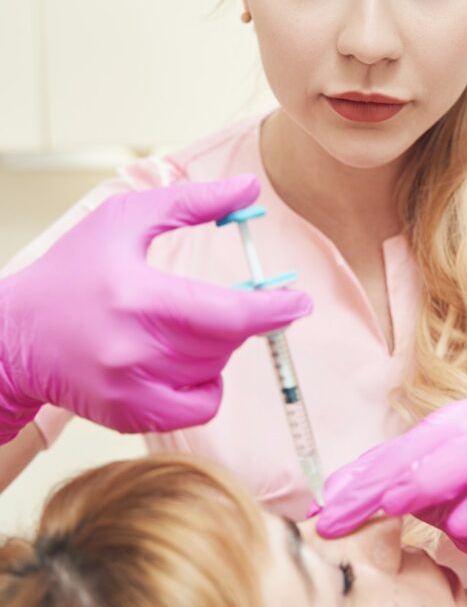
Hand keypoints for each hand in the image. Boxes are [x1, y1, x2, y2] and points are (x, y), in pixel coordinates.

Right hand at [0, 175, 312, 438]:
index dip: (273, 310)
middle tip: (227, 303)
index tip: (298, 302)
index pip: (227, 314)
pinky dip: (203, 385)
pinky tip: (179, 362)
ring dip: (217, 349)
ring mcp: (131, 389)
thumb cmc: (71, 273)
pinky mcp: (129, 416)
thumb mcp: (123, 220)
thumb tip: (249, 191)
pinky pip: (197, 408)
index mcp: (136, 296)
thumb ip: (190, 203)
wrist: (16, 335)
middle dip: (238, 320)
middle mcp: (134, 349)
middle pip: (226, 343)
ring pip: (215, 373)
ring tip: (179, 327)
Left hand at [312, 400, 466, 589]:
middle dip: (427, 476)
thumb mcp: (406, 491)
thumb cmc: (453, 498)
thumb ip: (366, 490)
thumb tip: (318, 506)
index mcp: (456, 426)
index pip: (409, 450)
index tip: (334, 516)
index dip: (369, 482)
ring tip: (458, 527)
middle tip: (391, 505)